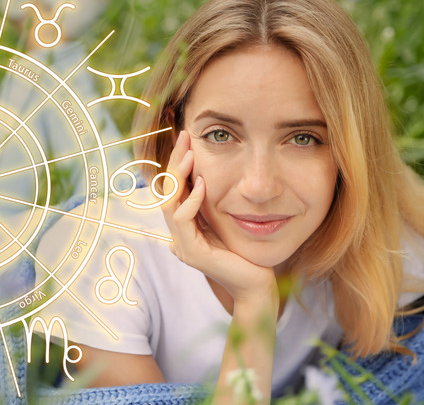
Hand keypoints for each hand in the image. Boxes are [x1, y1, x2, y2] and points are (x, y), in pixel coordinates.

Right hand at [162, 131, 276, 304]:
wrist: (257, 285)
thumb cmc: (247, 253)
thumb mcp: (228, 220)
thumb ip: (215, 203)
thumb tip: (211, 172)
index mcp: (185, 227)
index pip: (174, 189)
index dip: (178, 164)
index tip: (187, 139)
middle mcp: (178, 235)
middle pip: (166, 192)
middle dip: (174, 162)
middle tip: (184, 137)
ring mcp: (182, 245)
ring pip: (169, 203)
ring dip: (179, 176)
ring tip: (190, 154)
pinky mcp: (192, 253)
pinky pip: (183, 221)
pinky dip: (191, 200)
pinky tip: (202, 183)